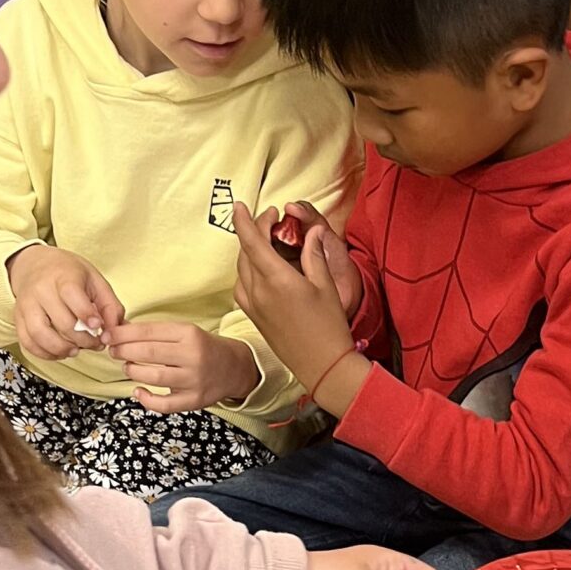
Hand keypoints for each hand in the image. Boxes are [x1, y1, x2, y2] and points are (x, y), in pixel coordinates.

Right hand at [8, 244, 124, 361]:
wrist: (33, 264)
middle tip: (94, 343)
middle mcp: (41, 290)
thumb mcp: (94, 280)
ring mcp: (27, 305)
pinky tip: (59, 352)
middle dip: (82, 339)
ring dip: (61, 349)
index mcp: (62, 276)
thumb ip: (110, 305)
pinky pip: (27, 342)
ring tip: (75, 350)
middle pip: (61, 321)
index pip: (71, 295)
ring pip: (40, 334)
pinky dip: (44, 353)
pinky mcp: (18, 318)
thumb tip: (114, 330)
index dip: (86, 314)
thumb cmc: (67, 273)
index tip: (98, 327)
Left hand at [103, 320, 259, 414]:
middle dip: (123, 351)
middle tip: (113, 351)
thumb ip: (155, 333)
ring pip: (153, 377)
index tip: (108, 336)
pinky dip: (146, 399)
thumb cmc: (202, 348)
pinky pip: (164, 405)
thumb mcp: (184, 332)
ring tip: (127, 367)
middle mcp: (193, 356)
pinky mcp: (194, 400)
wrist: (234, 368)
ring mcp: (194, 380)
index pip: (148, 331)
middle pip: (148, 353)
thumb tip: (119, 331)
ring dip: (132, 371)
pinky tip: (138, 391)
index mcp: (189, 334)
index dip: (123, 334)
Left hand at [232, 199, 364, 409]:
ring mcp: (253, 305)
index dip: (244, 219)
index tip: (241, 205)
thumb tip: (311, 232)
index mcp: (278, 279)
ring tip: (266, 242)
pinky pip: (242, 286)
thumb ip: (314, 255)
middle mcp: (260, 291)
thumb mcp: (326, 286)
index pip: (251, 240)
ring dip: (249, 250)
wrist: (322, 365)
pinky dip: (247, 270)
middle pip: (245, 251)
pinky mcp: (253, 316)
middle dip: (252, 231)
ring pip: (241, 268)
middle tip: (269, 221)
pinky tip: (260, 269)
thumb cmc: (329, 327)